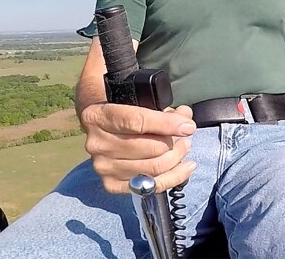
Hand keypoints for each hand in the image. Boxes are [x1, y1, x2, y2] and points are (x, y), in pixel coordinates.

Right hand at [80, 103, 196, 193]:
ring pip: (151, 168)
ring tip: (185, 148)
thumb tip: (185, 115)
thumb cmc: (119, 107)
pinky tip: (184, 168)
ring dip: (176, 158)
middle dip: (175, 142)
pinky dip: (172, 177)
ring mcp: (103, 166)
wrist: (97, 125)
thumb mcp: (134, 97)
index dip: (166, 125)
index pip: (137, 122)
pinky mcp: (111, 184)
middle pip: (148, 148)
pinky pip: (150, 186)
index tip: (187, 126)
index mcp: (98, 116)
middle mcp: (97, 143)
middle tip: (186, 136)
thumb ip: (159, 103)